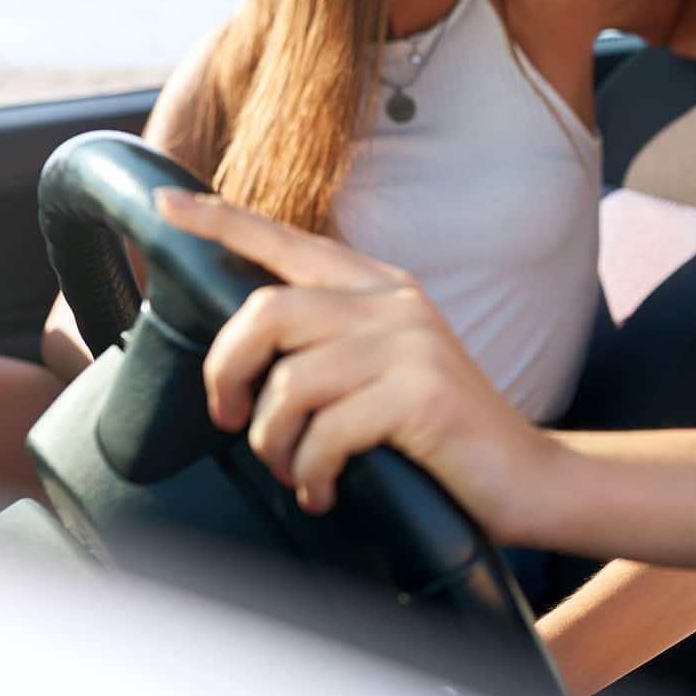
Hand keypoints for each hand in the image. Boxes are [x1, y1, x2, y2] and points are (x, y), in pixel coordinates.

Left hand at [153, 189, 552, 538]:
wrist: (529, 477)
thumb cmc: (443, 435)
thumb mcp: (386, 371)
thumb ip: (332, 346)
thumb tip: (248, 361)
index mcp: (382, 289)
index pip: (288, 241)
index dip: (222, 221)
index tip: (166, 204)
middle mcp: (395, 304)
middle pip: (267, 311)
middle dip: (226, 371)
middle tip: (228, 418)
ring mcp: (411, 346)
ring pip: (289, 381)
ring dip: (274, 442)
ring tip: (295, 470)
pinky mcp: (421, 395)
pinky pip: (325, 433)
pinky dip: (310, 473)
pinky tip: (325, 491)